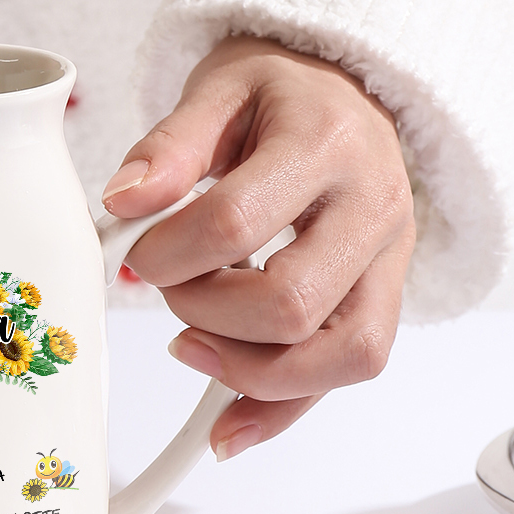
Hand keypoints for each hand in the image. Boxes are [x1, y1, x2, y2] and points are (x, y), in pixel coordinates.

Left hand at [100, 36, 414, 459]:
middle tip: (167, 287)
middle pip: (292, 302)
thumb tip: (122, 202)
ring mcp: (391, 257)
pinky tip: (226, 427)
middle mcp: (374, 205)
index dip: (170, 252)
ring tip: (189, 346)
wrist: (345, 86)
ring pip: (342, 353)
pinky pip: (353, 369)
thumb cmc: (278, 91)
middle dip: (206, 312)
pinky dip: (285, 409)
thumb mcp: (217, 88)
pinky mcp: (387, 294)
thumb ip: (168, 145)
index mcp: (325, 143)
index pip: (237, 222)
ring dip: (249, 371)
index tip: (138, 251)